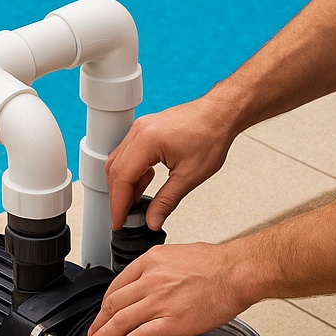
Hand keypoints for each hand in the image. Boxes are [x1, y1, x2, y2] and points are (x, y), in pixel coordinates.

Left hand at [83, 241, 256, 335]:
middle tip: (91, 334)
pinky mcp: (171, 321)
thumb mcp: (178, 254)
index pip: (117, 285)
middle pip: (113, 305)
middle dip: (98, 323)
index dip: (105, 304)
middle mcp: (150, 281)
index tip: (102, 313)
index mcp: (150, 261)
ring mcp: (159, 302)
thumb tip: (152, 282)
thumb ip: (160, 268)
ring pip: (121, 321)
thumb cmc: (216, 264)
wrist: (236, 273)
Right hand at [106, 97, 238, 230]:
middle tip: (125, 217)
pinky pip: (128, 153)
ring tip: (137, 203)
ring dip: (124, 184)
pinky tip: (144, 184)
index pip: (122, 179)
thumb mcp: (190, 176)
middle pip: (115, 170)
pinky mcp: (145, 129)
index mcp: (147, 141)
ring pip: (119, 162)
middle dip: (118, 196)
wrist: (220, 114)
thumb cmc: (211, 135)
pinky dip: (131, 172)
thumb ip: (167, 201)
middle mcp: (139, 131)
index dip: (118, 204)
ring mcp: (140, 128)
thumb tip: (153, 220)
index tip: (119, 221)